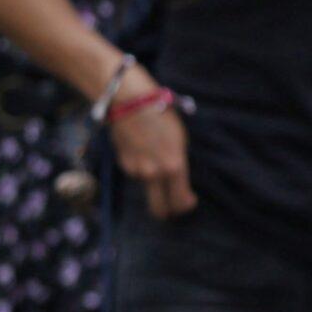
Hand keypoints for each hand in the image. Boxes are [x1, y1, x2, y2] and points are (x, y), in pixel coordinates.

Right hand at [109, 77, 198, 219]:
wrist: (129, 100)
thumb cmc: (161, 112)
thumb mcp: (178, 137)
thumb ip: (177, 161)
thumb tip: (176, 175)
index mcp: (173, 166)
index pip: (180, 201)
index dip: (186, 205)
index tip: (189, 201)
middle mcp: (154, 173)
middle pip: (159, 209)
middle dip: (167, 211)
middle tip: (173, 204)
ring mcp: (136, 171)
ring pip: (147, 186)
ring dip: (153, 181)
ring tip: (156, 157)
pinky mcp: (123, 164)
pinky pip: (136, 173)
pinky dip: (141, 167)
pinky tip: (142, 149)